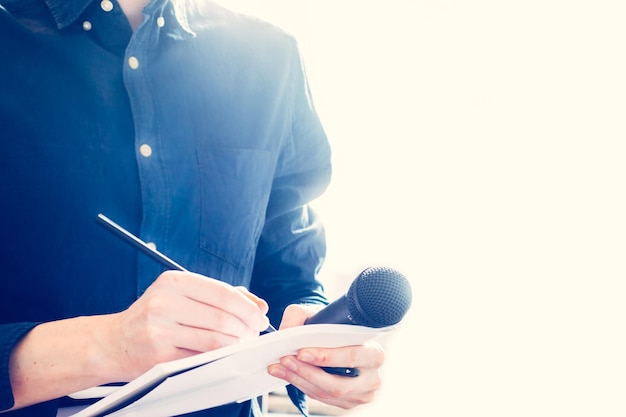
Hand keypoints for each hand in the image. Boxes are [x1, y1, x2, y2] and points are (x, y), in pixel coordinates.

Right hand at [103, 271, 269, 380]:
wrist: (113, 342)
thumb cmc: (153, 317)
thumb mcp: (182, 295)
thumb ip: (221, 295)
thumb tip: (259, 305)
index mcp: (173, 281)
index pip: (223, 293)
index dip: (247, 308)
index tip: (259, 317)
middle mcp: (165, 302)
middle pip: (223, 317)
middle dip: (246, 328)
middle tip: (254, 334)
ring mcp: (160, 329)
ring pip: (215, 338)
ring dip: (236, 344)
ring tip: (242, 344)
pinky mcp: (160, 355)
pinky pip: (201, 357)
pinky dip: (219, 357)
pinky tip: (223, 354)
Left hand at [267, 304, 385, 409]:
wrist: (341, 340)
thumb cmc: (334, 327)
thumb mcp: (319, 313)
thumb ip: (302, 316)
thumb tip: (286, 332)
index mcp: (375, 353)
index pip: (351, 356)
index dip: (326, 357)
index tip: (302, 352)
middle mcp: (372, 378)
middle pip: (337, 384)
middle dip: (307, 372)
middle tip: (285, 360)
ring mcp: (361, 394)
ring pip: (327, 394)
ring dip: (300, 381)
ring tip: (280, 367)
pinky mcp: (348, 403)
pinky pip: (323, 399)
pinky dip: (303, 386)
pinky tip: (288, 375)